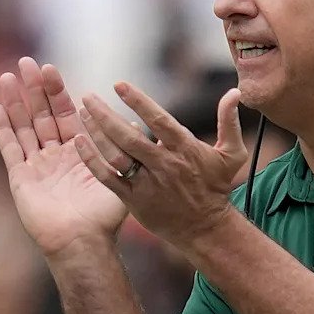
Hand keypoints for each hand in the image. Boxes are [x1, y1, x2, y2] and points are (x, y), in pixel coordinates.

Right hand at [0, 57, 127, 255]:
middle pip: (42, 115)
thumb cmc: (104, 216)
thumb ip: (118, 146)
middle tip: (26, 61)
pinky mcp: (21, 179)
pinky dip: (3, 128)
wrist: (82, 242)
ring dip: (16, 101)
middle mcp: (57, 156)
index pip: (67, 114)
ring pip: (24, 126)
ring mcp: (37, 166)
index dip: (58, 92)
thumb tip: (125, 118)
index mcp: (80, 152)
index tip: (50, 68)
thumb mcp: (118, 174)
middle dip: (34, 89)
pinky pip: (10, 148)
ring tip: (7, 75)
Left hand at [71, 81, 247, 248]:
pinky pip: (108, 178)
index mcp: (185, 149)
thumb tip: (234, 92)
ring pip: (117, 155)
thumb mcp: (232, 154)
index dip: (138, 101)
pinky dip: (92, 161)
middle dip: (105, 115)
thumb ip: (230, 121)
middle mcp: (164, 165)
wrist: (205, 228)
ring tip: (82, 113)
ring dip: (96, 133)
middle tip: (87, 96)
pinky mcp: (134, 200)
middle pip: (130, 137)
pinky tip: (79, 143)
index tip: (118, 85)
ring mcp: (148, 183)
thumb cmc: (217, 187)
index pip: (158, 120)